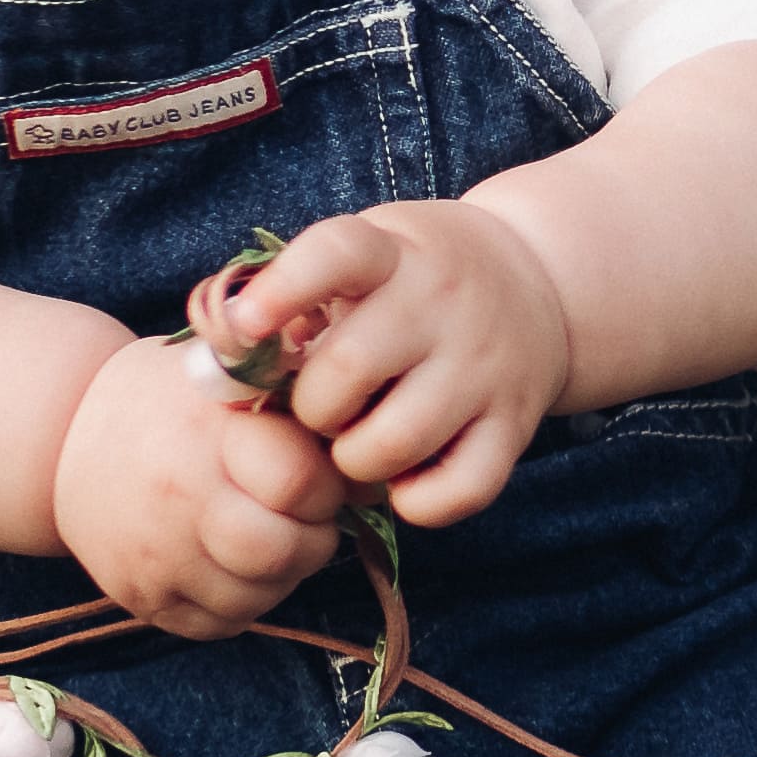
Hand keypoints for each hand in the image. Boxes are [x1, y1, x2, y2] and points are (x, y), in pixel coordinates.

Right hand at [48, 320, 352, 634]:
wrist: (64, 436)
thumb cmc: (173, 401)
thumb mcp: (233, 379)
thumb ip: (304, 416)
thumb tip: (373, 480)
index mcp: (207, 432)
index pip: (303, 482)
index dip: (329, 484)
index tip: (319, 475)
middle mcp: (178, 498)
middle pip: (285, 551)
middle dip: (313, 538)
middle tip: (303, 517)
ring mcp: (156, 556)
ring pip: (260, 597)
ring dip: (282, 574)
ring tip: (266, 536)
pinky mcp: (142, 598)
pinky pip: (223, 623)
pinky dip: (243, 601)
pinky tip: (230, 563)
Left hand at [212, 200, 575, 530]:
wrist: (540, 283)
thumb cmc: (413, 279)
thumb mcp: (365, 255)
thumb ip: (291, 292)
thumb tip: (215, 345)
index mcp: (395, 253)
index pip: (337, 254)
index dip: (284, 289)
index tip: (245, 324)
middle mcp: (446, 305)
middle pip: (348, 370)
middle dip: (311, 407)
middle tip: (319, 409)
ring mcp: (487, 367)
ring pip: (394, 443)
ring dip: (354, 460)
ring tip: (356, 443)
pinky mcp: (516, 425)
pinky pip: (459, 493)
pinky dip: (418, 502)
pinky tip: (405, 477)